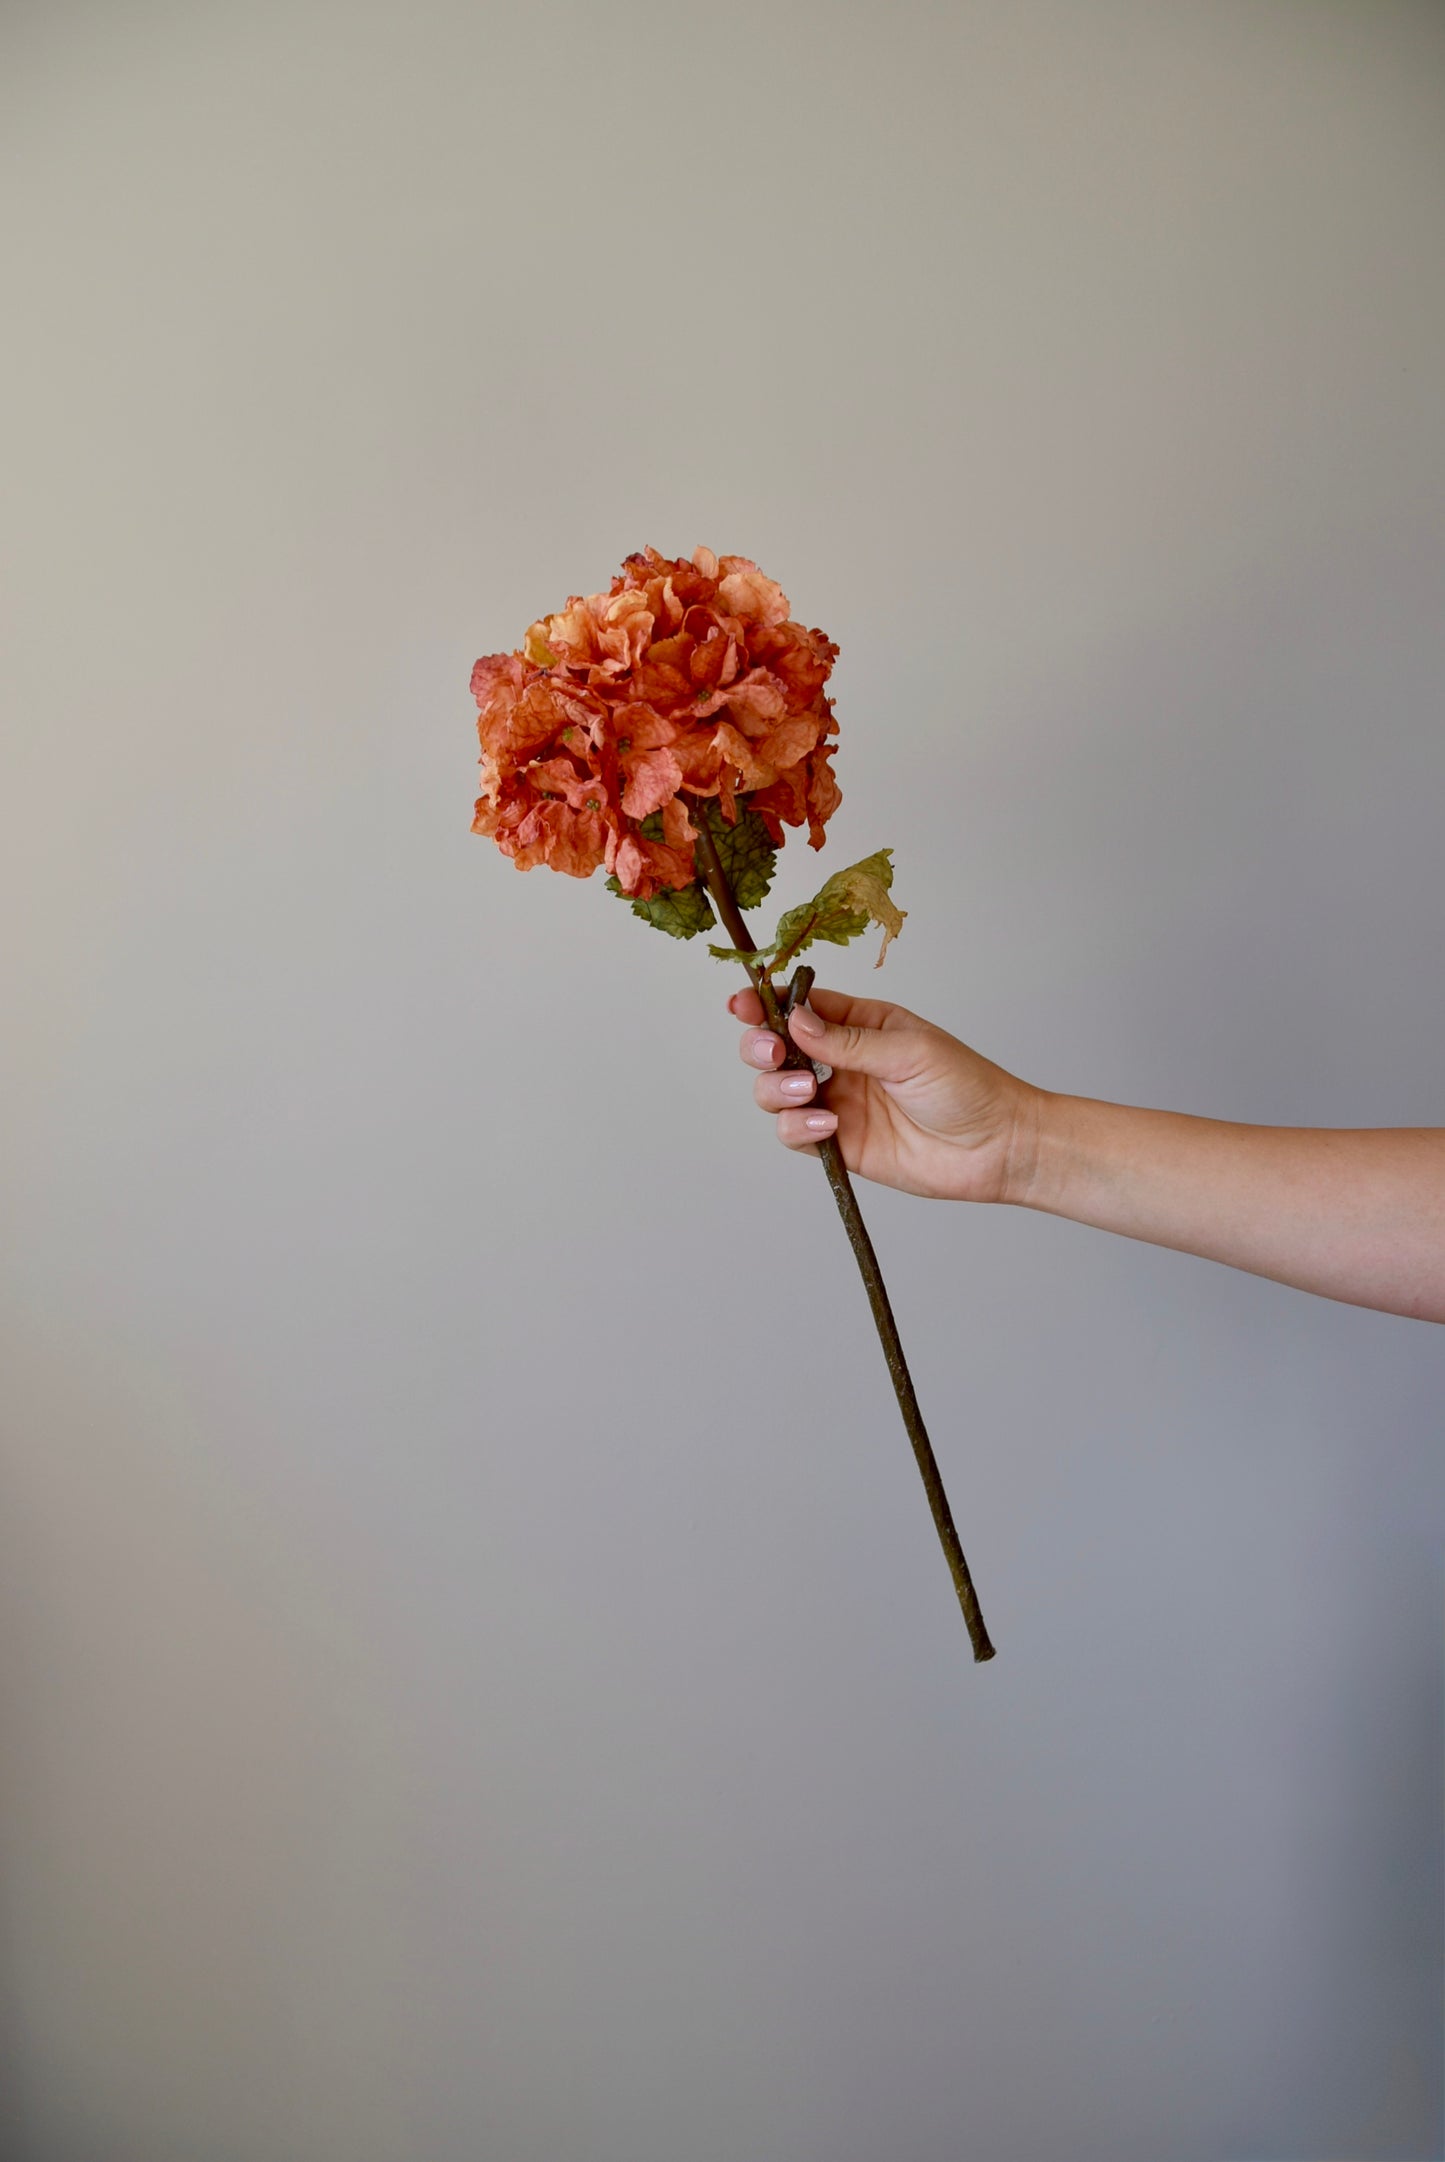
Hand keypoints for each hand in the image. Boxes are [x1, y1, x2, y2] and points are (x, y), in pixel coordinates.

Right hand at [728, 983, 1040, 1203]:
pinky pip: (795, 1133)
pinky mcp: (839, 1144)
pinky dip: (798, 1128)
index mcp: (860, 1024)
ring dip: (776, 1088)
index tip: (741, 1004)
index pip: (801, 1007)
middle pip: (774, 1047)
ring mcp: (837, 1102)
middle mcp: (841, 1061)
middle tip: (772, 1052)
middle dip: (760, 1046)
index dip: (766, 1004)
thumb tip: (795, 1020)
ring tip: (807, 1091)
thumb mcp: (910, 1050)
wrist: (996, 1146)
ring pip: (774, 1091)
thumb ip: (848, 1039)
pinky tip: (827, 1126)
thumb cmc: (967, 1086)